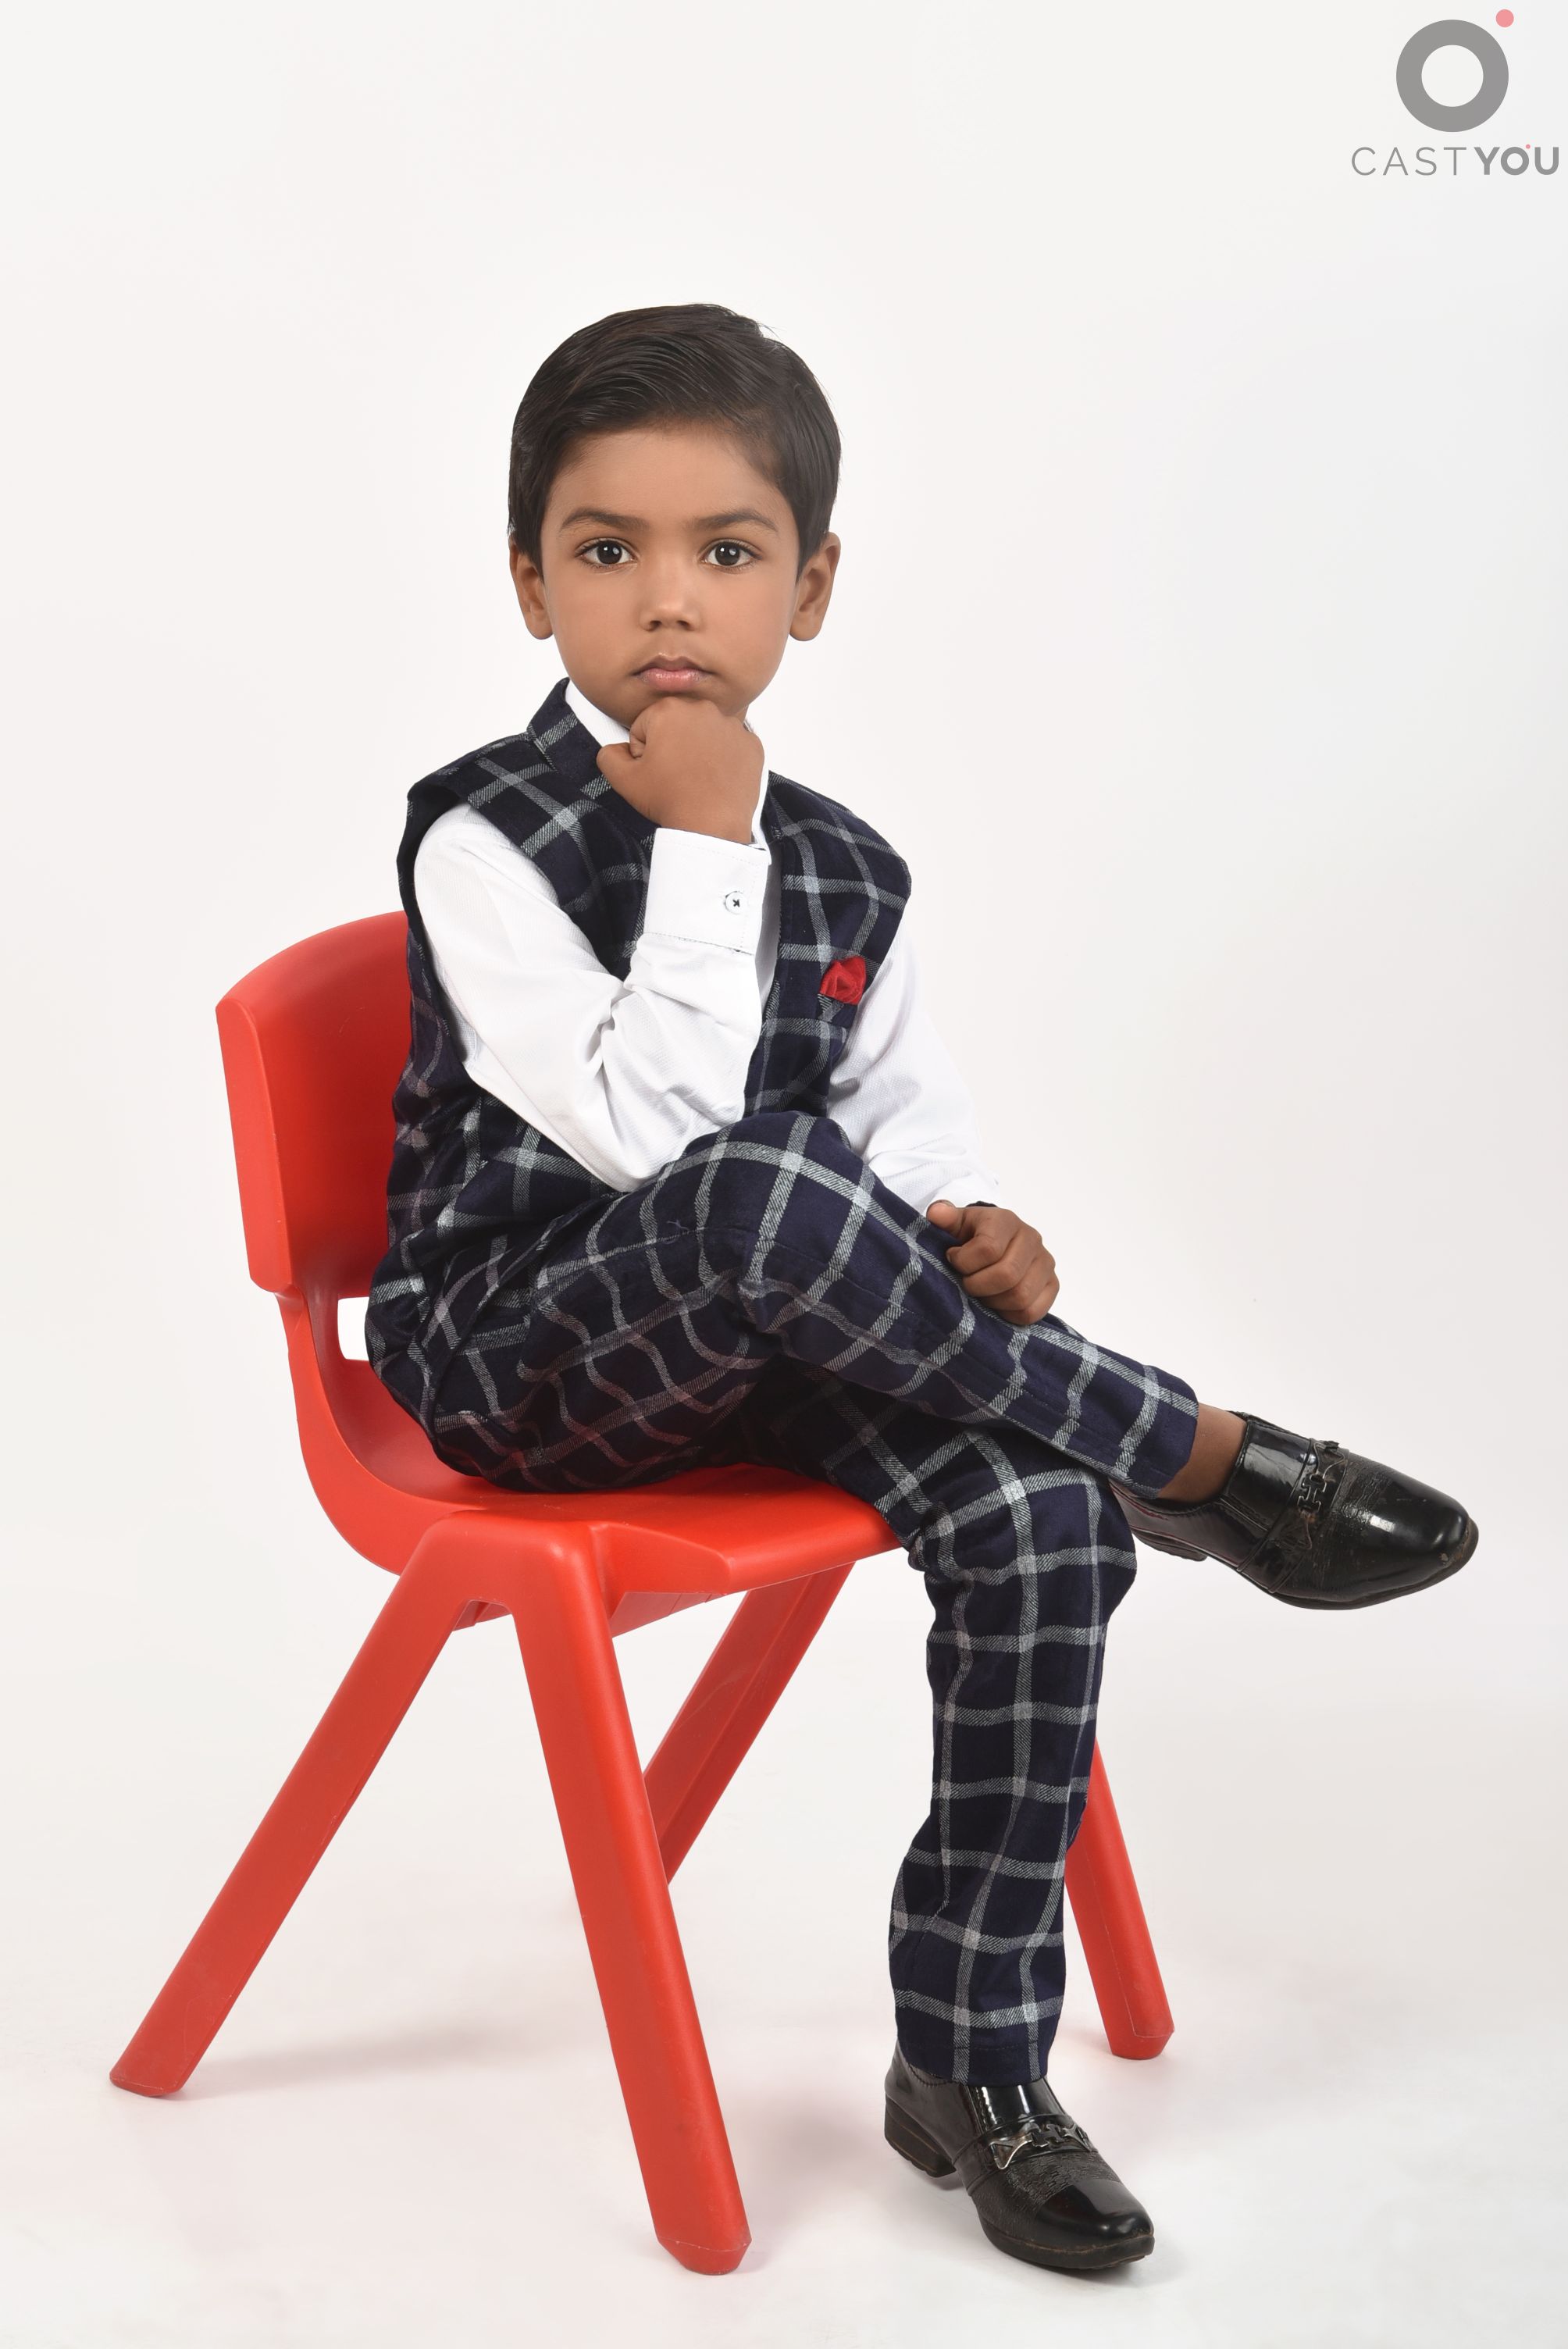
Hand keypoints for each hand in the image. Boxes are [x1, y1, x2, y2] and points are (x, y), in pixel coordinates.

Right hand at [594, 695, 762, 844]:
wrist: (712, 827)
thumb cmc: (671, 800)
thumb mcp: (624, 780)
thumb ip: (609, 755)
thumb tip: (616, 749)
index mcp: (669, 709)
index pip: (646, 726)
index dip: (645, 752)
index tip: (654, 769)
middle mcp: (703, 709)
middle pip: (676, 724)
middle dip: (672, 745)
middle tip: (674, 775)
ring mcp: (731, 726)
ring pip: (705, 733)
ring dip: (698, 750)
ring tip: (696, 779)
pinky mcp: (751, 744)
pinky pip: (730, 745)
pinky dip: (724, 759)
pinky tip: (716, 779)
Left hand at [925, 1199, 1059, 1325]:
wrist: (996, 1243)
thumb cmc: (972, 1236)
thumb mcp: (956, 1223)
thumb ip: (944, 1217)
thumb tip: (936, 1214)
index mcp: (1006, 1220)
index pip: (988, 1249)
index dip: (964, 1263)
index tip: (953, 1260)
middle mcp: (1031, 1238)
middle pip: (1006, 1275)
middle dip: (978, 1286)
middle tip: (967, 1283)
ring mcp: (1045, 1262)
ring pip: (1021, 1296)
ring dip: (994, 1302)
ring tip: (982, 1294)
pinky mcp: (1052, 1284)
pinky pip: (1033, 1311)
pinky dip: (1010, 1315)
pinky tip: (997, 1304)